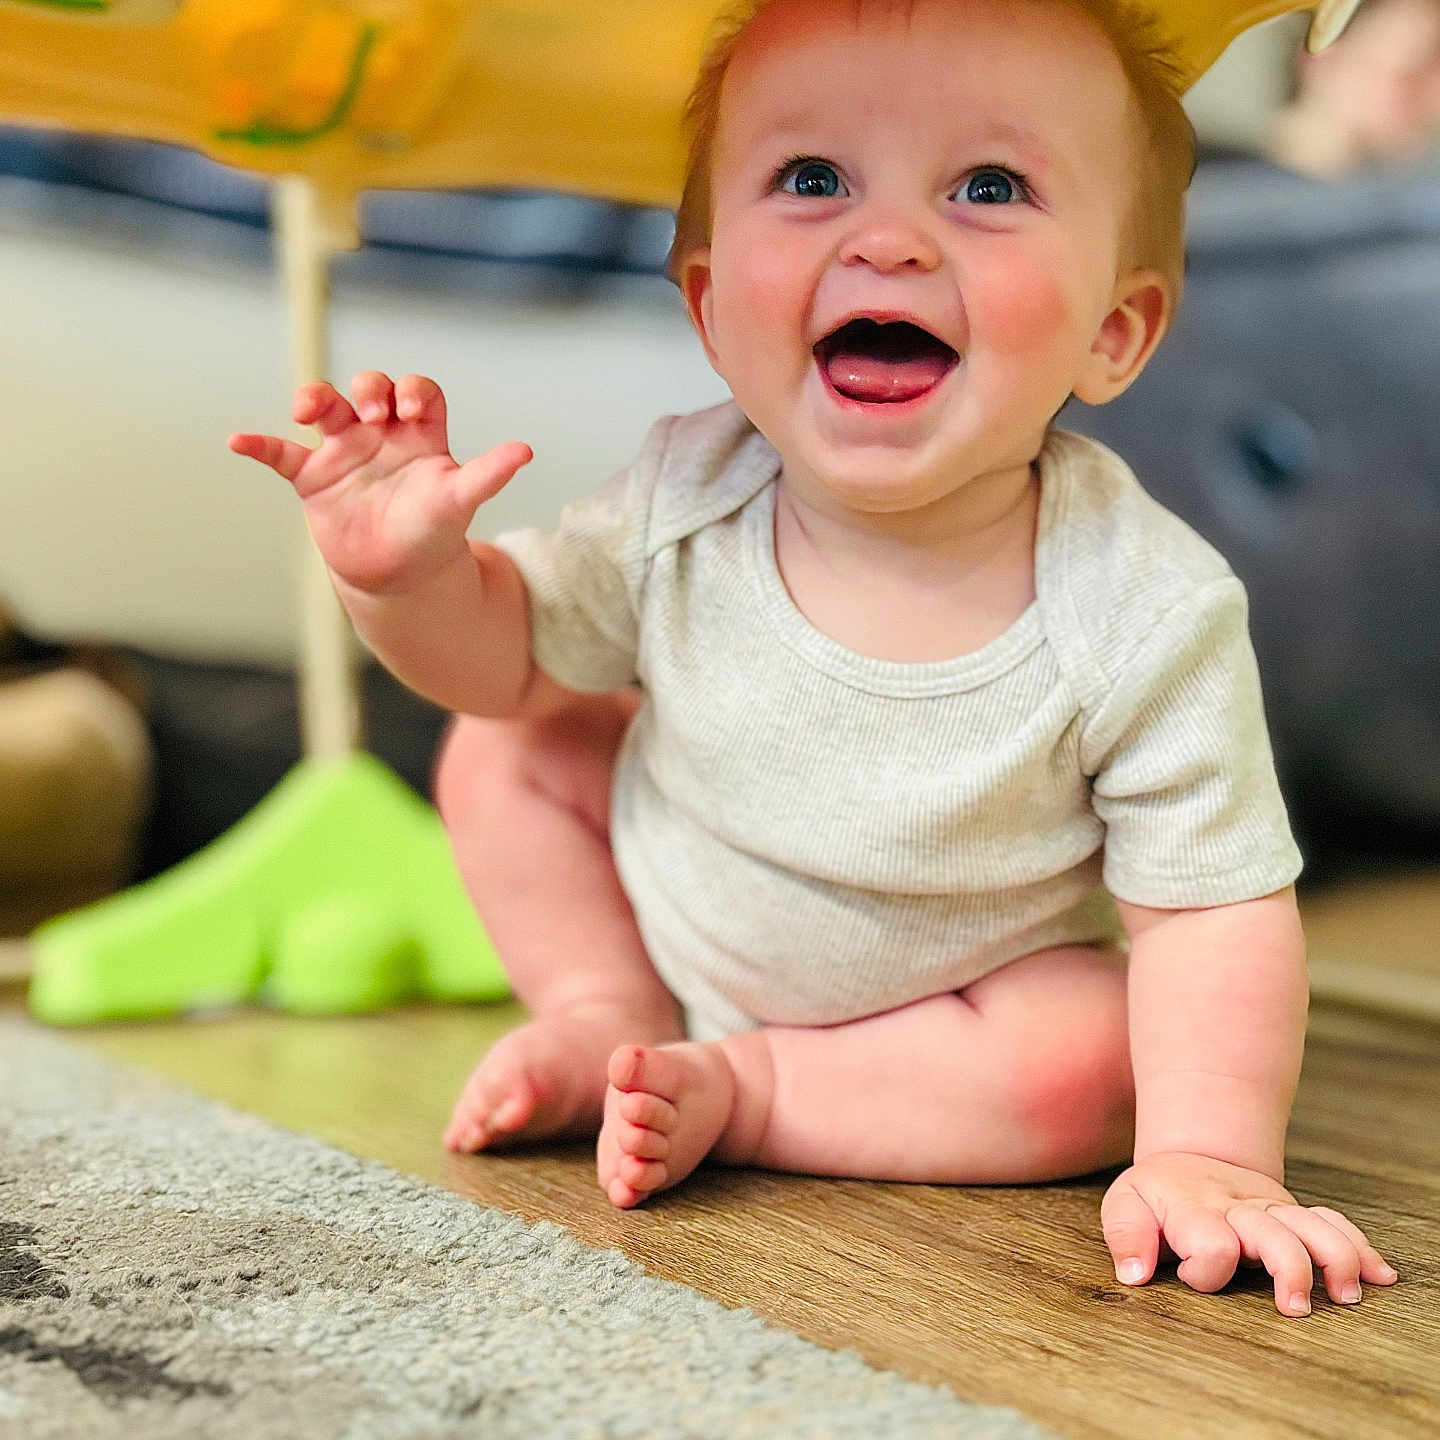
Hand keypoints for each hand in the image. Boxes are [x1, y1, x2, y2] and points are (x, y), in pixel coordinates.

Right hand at [228, 371, 531, 594]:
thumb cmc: (435, 534)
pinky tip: (238, 441)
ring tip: (309, 409)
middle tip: (376, 413)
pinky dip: (260, 445)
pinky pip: (281, 454)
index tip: (412, 407)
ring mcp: (345, 454)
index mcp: (421, 436)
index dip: (413, 389)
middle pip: (370, 389)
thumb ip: (488, 474)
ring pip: (326, 409)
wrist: (401, 578)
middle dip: (370, 388)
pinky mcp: (314, 478)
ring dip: (315, 399)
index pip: (418, 392)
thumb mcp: (460, 500)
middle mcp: (382, 437)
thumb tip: (526, 450)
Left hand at [1101, 1151, 1397, 1315]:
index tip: (1192, 1275)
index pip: (1212, 1245)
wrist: (1191, 1156)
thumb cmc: (1156, 1193)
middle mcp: (1240, 1209)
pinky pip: (1332, 1222)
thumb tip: (1134, 1276)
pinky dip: (1358, 1248)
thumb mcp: (1125, 1204)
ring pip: (1315, 1228)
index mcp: (1195, 1208)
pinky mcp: (1292, 1212)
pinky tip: (1379, 1275)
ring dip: (1335, 1261)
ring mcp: (1271, 1209)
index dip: (1205, 1271)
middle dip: (1291, 1273)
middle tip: (1295, 1309)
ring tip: (1344, 1296)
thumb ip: (1126, 1237)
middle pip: (1276, 1237)